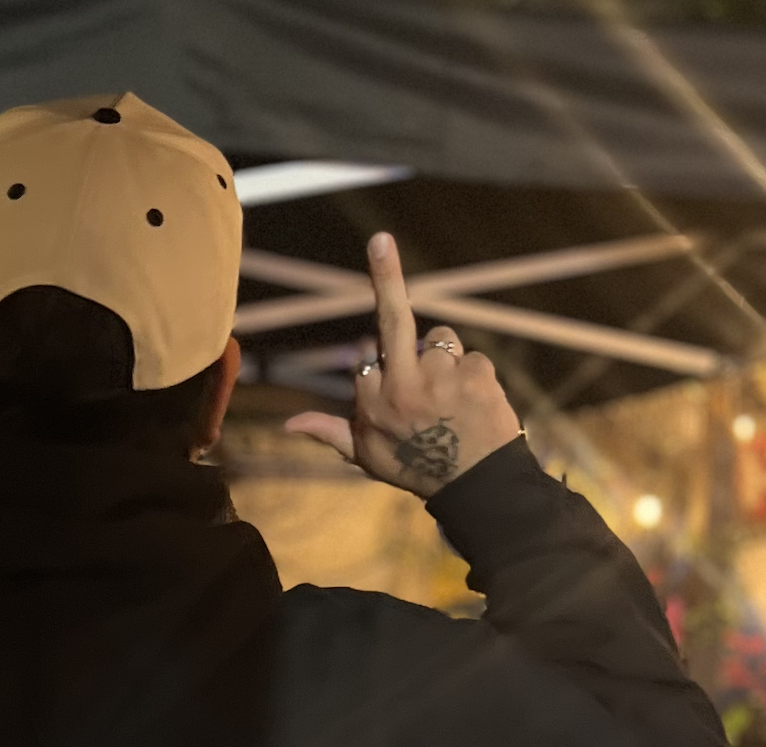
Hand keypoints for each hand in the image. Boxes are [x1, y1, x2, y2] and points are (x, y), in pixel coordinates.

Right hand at [284, 233, 521, 498]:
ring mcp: (441, 377)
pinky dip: (472, 377)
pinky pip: (470, 358)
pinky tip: (473, 406)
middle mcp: (402, 385)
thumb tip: (288, 424)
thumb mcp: (367, 456)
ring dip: (444, 361)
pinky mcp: (475, 372)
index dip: (378, 364)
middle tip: (379, 240)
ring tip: (452, 402)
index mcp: (371, 403)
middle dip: (385, 276)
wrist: (478, 488)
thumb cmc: (417, 470)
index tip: (391, 384)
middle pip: (392, 319)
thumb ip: (330, 432)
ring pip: (440, 341)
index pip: (367, 354)